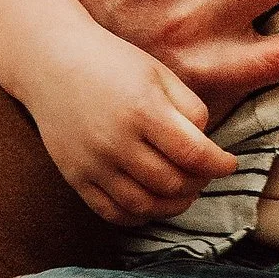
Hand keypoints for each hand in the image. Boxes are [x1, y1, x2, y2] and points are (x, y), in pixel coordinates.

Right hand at [28, 22, 240, 225]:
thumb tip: (207, 149)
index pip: (194, 154)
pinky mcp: (75, 177)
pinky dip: (138, 215)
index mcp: (143, 109)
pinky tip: (151, 202)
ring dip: (172, 205)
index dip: (220, 165)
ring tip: (182, 191)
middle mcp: (116, 141)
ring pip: (145, 204)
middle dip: (198, 183)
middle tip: (203, 174)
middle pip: (172, 183)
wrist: (50, 62)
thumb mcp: (159, 73)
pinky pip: (112, 212)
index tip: (228, 164)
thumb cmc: (112, 63)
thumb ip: (190, 109)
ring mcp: (93, 163)